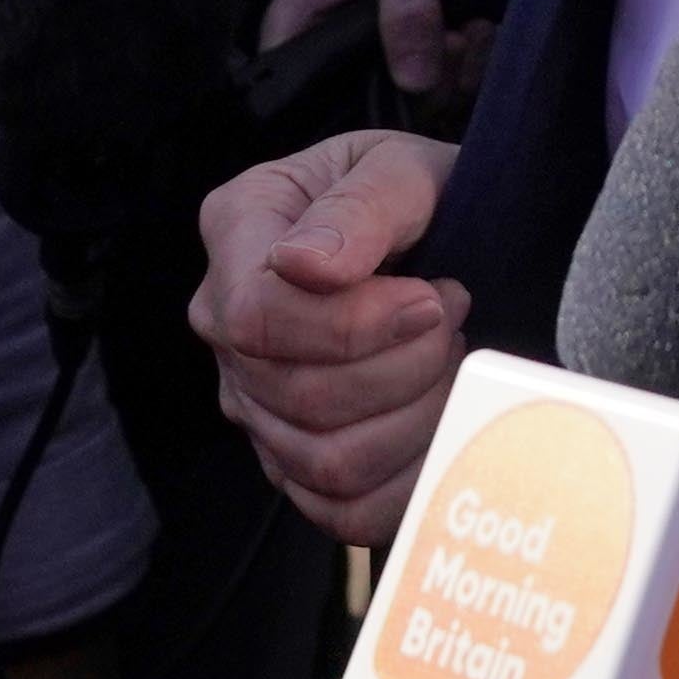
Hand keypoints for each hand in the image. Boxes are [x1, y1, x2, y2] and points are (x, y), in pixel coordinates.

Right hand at [190, 130, 464, 545]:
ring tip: (450, 358)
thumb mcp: (402, 167)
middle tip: (454, 316)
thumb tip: (305, 266)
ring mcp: (253, 398)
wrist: (447, 229)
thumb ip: (360, 208)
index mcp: (238, 229)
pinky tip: (446, 423)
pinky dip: (410, 481)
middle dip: (404, 366)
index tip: (434, 298)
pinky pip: (340, 511)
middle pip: (298, 395)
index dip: (352, 326)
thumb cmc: (419, 192)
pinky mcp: (291, 456)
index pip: (257, 316)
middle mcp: (225, 321)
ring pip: (324, 461)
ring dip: (416, 417)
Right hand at [262, 0, 493, 97]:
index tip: (402, 85)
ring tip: (472, 28)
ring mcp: (377, 57)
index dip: (345, 114)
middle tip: (453, 43)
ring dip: (455, 74)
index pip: (295, 101)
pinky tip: (482, 31)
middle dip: (421, 89)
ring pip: (413, 102)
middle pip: (365, 112)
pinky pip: (444, 86)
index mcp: (298, 26)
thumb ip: (408, 8)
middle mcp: (329, 53)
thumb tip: (415, 83)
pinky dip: (471, 66)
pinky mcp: (416, 55)